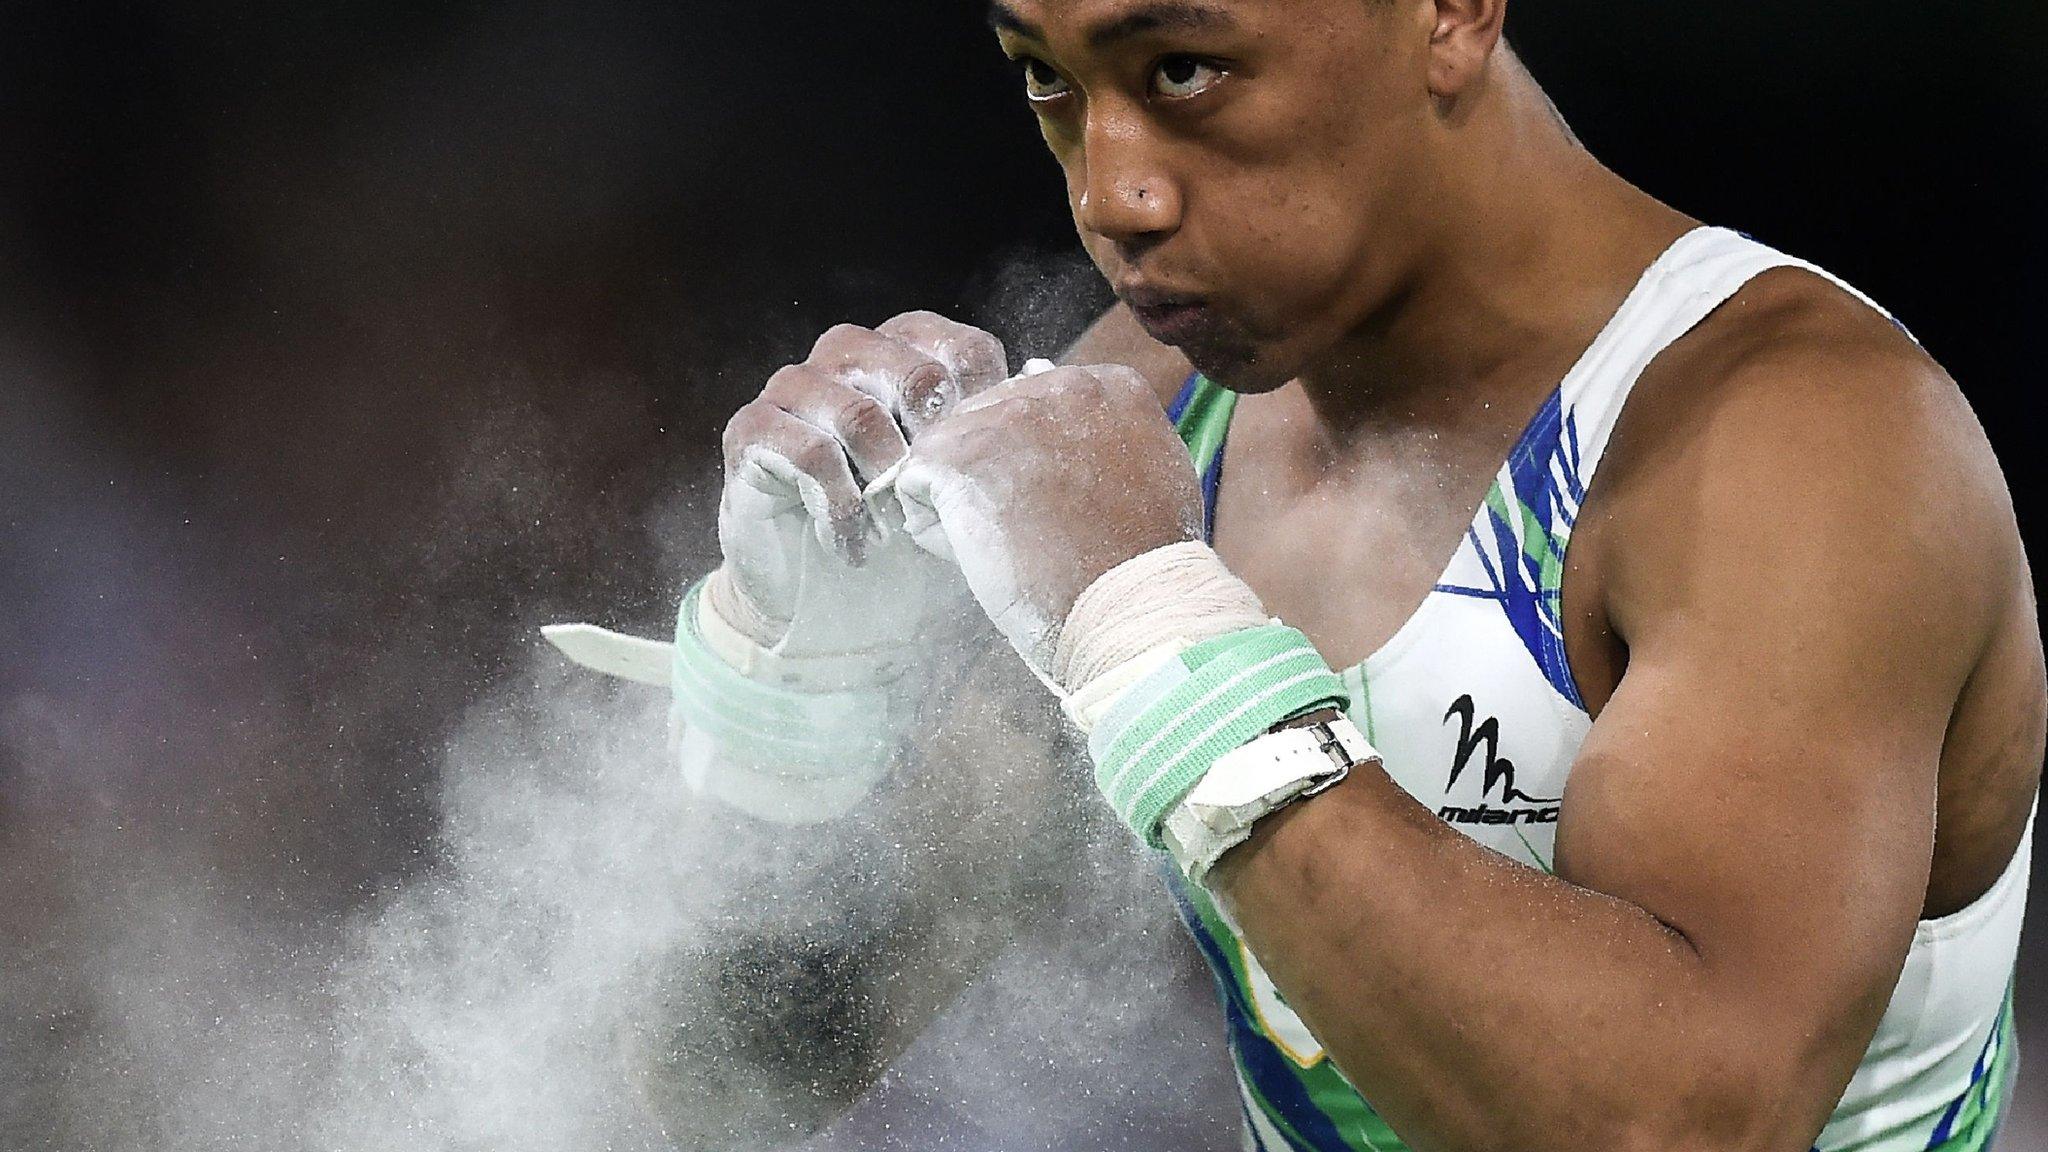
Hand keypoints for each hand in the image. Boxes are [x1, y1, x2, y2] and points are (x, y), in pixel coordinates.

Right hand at [715, 312, 1007, 653]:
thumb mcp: (962, 490)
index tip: (986, 479)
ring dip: (886, 486)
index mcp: (906, 350)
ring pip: (858, 414)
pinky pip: (808, 452)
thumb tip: (1046, 392)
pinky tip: (853, 546)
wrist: (825, 602)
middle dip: (936, 452)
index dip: (984, 417)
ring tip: (895, 532)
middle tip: (937, 507)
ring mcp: (794, 387)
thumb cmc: (905, 535)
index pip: (964, 350)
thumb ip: (995, 443)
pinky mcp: (750, 431)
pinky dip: (841, 509)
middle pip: (913, 374)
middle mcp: (848, 354)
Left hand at [894, 364, 1204, 671]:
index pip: (1034, 406)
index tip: (1064, 507)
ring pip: (949, 452)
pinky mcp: (959, 456)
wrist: (1130, 607)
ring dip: (965, 502)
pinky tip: (983, 556)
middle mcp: (1057, 386)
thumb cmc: (1141, 559)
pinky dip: (936, 529)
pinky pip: (916, 485)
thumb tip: (1034, 371)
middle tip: (1035, 532)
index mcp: (1106, 386)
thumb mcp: (1147, 469)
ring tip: (1014, 544)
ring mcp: (1007, 416)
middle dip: (994, 477)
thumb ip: (1099, 423)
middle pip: (988, 422)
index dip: (1034, 463)